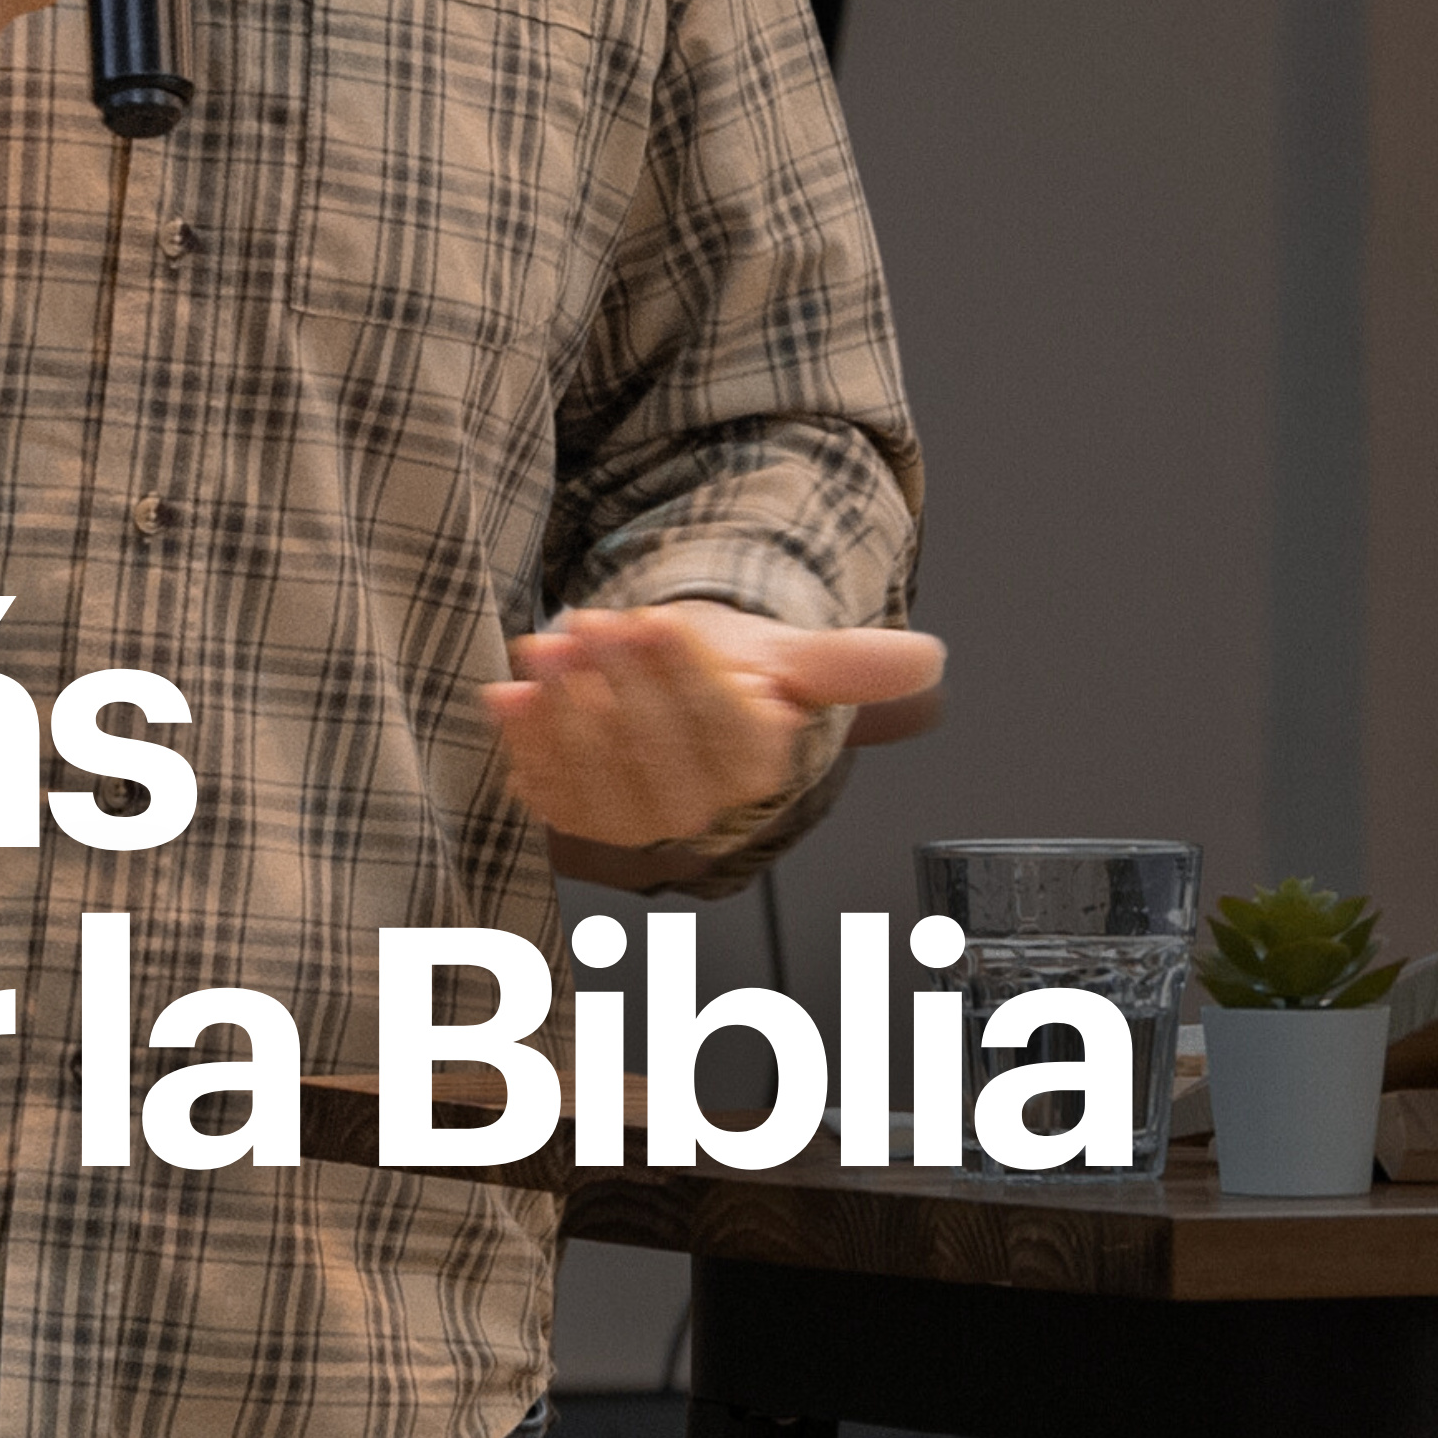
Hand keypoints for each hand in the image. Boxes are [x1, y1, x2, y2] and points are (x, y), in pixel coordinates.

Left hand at [481, 598, 945, 848]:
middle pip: (655, 753)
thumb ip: (849, 662)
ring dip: (565, 709)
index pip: (724, 732)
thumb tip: (931, 659)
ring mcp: (627, 819)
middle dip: (620, 683)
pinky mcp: (572, 812)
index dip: (686, 676)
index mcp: (755, 770)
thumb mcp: (789, 658)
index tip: (657, 618)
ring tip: (547, 644)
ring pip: (596, 773)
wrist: (667, 696)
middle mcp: (694, 811)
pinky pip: (544, 785)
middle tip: (595, 621)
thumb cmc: (731, 674)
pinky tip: (505, 694)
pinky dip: (520, 741)